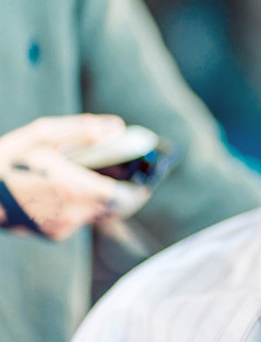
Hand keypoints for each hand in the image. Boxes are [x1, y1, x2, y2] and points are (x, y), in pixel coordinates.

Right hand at [0, 114, 150, 239]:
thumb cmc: (8, 161)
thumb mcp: (42, 135)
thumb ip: (83, 130)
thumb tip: (117, 128)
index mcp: (74, 189)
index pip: (124, 198)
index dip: (139, 189)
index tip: (145, 177)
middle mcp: (73, 214)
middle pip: (115, 207)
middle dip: (123, 192)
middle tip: (124, 175)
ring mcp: (63, 227)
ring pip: (100, 213)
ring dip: (103, 197)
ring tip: (91, 177)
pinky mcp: (55, 234)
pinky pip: (81, 219)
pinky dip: (84, 204)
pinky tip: (70, 189)